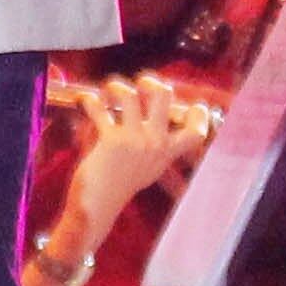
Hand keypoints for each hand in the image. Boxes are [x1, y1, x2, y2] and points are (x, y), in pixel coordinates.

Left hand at [74, 72, 216, 212]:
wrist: (99, 204)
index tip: (196, 105)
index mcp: (166, 152)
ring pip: (129, 94)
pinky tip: (86, 101)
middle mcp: (155, 144)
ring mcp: (135, 140)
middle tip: (139, 85)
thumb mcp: (149, 167)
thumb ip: (157, 148)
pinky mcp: (112, 140)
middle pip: (164, 95)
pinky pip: (98, 108)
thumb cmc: (121, 184)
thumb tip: (157, 122)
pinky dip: (89, 100)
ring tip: (108, 91)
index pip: (195, 133)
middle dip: (150, 81)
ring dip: (114, 87)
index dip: (199, 115)